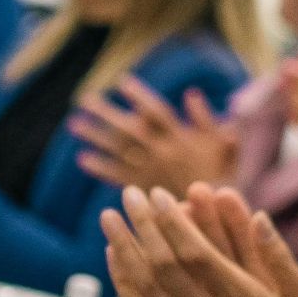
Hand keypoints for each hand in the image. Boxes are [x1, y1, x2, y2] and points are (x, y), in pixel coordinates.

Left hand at [72, 76, 236, 200]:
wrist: (215, 214)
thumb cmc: (224, 176)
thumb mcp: (223, 145)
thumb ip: (207, 120)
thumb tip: (191, 94)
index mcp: (182, 139)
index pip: (156, 112)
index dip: (139, 96)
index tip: (121, 82)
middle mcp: (163, 153)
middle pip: (130, 129)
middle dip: (107, 113)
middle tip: (85, 99)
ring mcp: (151, 171)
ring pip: (119, 150)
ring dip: (95, 136)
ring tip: (74, 123)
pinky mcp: (144, 189)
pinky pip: (118, 176)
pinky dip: (100, 167)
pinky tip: (82, 159)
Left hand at [101, 184, 297, 296]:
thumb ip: (284, 262)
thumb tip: (260, 216)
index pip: (195, 252)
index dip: (172, 220)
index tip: (158, 193)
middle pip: (163, 262)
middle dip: (143, 223)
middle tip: (129, 193)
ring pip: (145, 284)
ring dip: (124, 247)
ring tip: (109, 216)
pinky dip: (123, 281)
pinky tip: (115, 256)